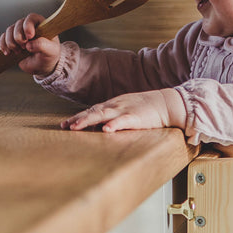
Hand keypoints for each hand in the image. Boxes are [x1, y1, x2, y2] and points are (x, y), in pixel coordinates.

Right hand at [0, 13, 60, 75]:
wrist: (42, 66)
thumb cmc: (49, 55)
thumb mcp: (51, 51)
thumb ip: (43, 45)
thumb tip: (29, 44)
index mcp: (40, 24)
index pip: (31, 18)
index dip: (28, 26)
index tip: (29, 36)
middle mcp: (28, 26)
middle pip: (18, 25)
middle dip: (19, 37)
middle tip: (24, 47)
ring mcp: (19, 33)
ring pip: (9, 31)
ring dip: (11, 42)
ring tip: (18, 51)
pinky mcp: (11, 40)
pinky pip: (3, 39)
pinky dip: (3, 45)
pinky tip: (8, 53)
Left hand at [61, 88, 186, 131]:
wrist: (168, 103)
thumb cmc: (148, 109)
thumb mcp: (128, 110)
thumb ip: (114, 117)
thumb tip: (101, 127)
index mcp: (114, 105)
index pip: (92, 110)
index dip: (78, 117)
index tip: (65, 124)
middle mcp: (116, 106)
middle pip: (93, 111)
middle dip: (78, 119)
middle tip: (65, 126)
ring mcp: (125, 110)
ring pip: (102, 114)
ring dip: (88, 121)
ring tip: (76, 127)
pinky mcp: (136, 117)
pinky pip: (123, 121)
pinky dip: (113, 124)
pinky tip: (105, 129)